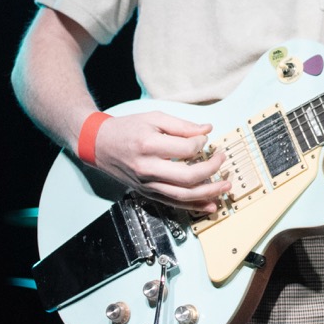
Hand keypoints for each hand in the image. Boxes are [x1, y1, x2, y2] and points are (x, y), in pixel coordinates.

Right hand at [93, 112, 227, 212]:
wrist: (98, 144)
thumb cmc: (126, 129)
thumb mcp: (154, 118)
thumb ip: (182, 125)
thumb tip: (207, 129)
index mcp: (148, 145)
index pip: (185, 149)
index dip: (201, 143)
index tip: (205, 138)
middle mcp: (147, 168)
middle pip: (187, 177)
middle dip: (211, 170)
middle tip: (222, 160)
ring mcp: (147, 184)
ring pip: (182, 195)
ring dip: (208, 193)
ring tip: (225, 186)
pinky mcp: (147, 193)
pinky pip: (173, 203)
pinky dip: (193, 206)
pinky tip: (210, 204)